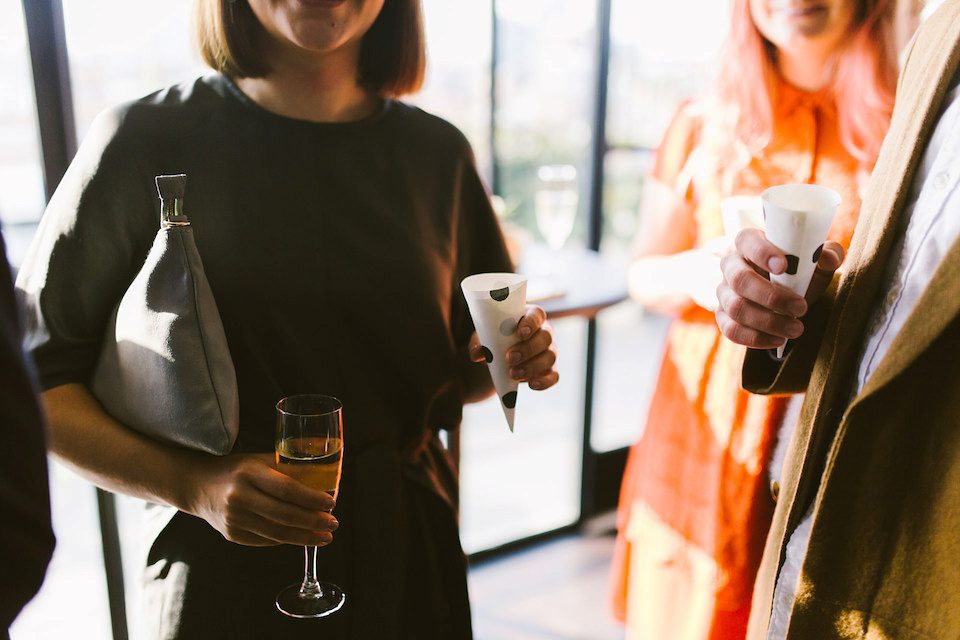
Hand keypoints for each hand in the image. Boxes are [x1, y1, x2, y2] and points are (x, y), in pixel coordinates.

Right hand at [187, 453, 338, 546]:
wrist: (196, 485)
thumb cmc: (236, 470)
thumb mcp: (259, 461)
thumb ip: (288, 468)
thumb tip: (325, 475)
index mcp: (248, 473)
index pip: (287, 489)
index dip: (312, 498)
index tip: (332, 503)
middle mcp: (239, 497)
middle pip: (285, 514)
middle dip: (314, 521)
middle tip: (333, 523)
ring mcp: (233, 519)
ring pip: (277, 533)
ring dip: (305, 537)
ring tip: (324, 537)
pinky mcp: (231, 535)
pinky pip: (266, 541)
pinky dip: (286, 540)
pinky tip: (301, 537)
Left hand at [468, 304, 558, 390]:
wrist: (497, 360)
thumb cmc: (494, 341)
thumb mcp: (483, 338)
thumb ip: (479, 342)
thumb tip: (477, 354)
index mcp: (529, 318)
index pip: (537, 314)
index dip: (531, 323)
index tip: (520, 333)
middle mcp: (543, 332)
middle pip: (546, 336)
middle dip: (528, 348)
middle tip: (509, 358)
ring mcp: (548, 351)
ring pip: (550, 357)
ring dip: (532, 367)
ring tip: (513, 375)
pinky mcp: (549, 369)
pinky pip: (553, 375)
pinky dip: (545, 381)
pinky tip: (532, 385)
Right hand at [715, 228, 843, 348]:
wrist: (790, 299)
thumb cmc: (800, 274)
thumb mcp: (817, 263)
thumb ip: (828, 255)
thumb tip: (829, 259)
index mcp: (750, 244)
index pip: (746, 240)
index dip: (761, 252)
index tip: (783, 266)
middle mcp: (731, 266)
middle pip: (739, 279)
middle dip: (771, 297)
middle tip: (801, 307)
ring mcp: (724, 292)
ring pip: (736, 308)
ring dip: (768, 322)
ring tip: (797, 329)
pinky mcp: (723, 316)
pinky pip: (731, 330)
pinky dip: (756, 338)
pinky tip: (778, 339)